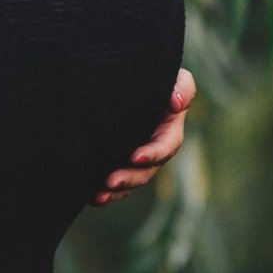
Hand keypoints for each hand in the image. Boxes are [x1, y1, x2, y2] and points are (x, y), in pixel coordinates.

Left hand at [91, 68, 195, 206]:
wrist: (127, 76)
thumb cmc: (155, 76)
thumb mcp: (174, 77)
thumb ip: (182, 87)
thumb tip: (176, 104)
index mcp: (168, 132)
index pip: (165, 147)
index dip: (152, 153)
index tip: (135, 156)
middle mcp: (152, 149)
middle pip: (145, 171)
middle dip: (129, 178)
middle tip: (110, 181)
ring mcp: (133, 157)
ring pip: (128, 181)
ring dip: (115, 191)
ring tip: (98, 196)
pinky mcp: (115, 160)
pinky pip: (112, 183)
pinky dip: (103, 192)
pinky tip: (89, 196)